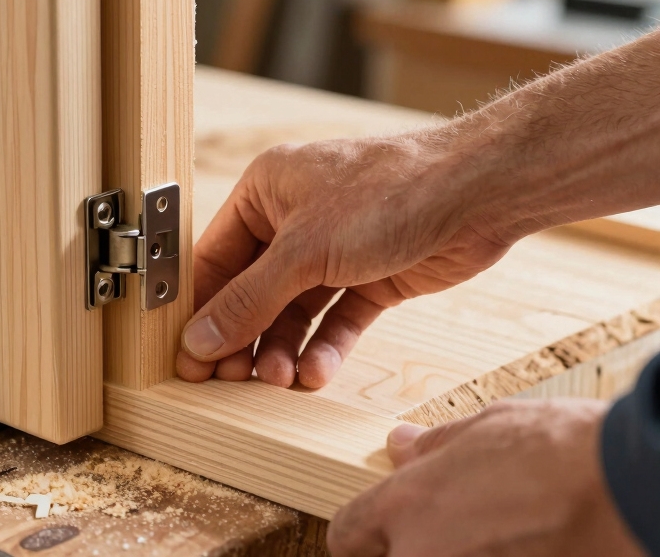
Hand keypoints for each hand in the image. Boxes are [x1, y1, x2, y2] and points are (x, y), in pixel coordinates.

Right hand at [178, 136, 511, 387]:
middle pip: (252, 291)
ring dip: (283, 348)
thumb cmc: (389, 191)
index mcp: (265, 192)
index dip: (200, 309)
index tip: (186, 355)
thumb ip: (248, 300)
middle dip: (244, 337)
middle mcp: (294, 221)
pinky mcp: (369, 277)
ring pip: (293, 312)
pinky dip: (324, 347)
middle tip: (229, 379)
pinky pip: (335, 320)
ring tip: (278, 380)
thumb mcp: (303, 251)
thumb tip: (199, 339)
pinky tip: (315, 372)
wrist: (478, 193)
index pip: (214, 258)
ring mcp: (333, 251)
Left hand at [327, 399, 643, 556]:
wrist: (628, 491)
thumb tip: (401, 446)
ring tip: (493, 536)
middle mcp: (421, 556)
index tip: (373, 528)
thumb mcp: (486, 428)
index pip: (345, 534)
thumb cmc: (560, 452)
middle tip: (446, 531)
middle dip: (405, 549)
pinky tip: (517, 547)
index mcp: (406, 506)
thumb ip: (433, 447)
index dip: (359, 529)